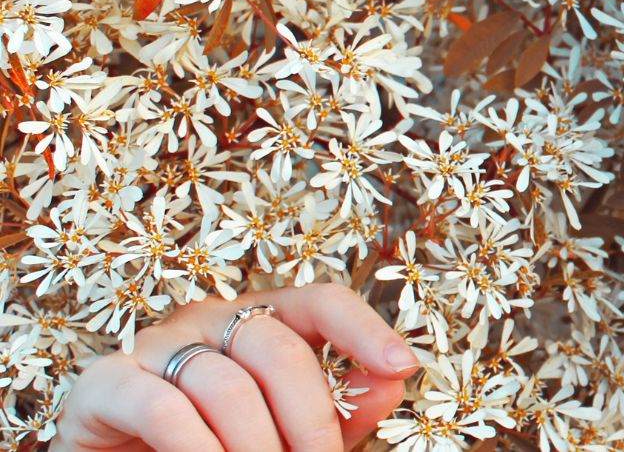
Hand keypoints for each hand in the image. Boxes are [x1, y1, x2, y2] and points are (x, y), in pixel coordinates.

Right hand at [51, 283, 419, 451]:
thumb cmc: (216, 444)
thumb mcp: (290, 431)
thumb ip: (341, 407)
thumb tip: (394, 380)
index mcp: (261, 322)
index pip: (321, 301)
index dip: (364, 328)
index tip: (403, 365)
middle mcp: (209, 320)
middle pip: (279, 349)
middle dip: (311, 420)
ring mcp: (156, 345)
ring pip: (227, 387)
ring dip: (257, 446)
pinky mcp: (106, 382)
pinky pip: (164, 408)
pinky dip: (199, 449)